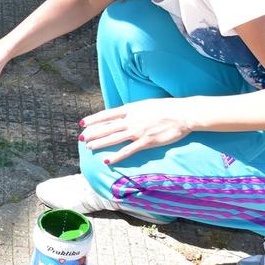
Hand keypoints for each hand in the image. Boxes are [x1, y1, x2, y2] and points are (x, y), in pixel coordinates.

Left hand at [80, 98, 194, 164]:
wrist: (183, 113)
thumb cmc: (166, 108)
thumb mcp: (145, 105)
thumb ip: (132, 110)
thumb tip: (121, 113)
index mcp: (131, 108)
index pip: (106, 114)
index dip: (93, 119)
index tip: (82, 123)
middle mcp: (131, 119)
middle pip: (107, 127)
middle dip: (92, 133)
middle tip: (81, 138)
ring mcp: (138, 131)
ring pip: (113, 138)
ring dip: (100, 143)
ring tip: (89, 147)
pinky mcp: (146, 142)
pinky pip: (128, 150)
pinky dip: (116, 156)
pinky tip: (107, 160)